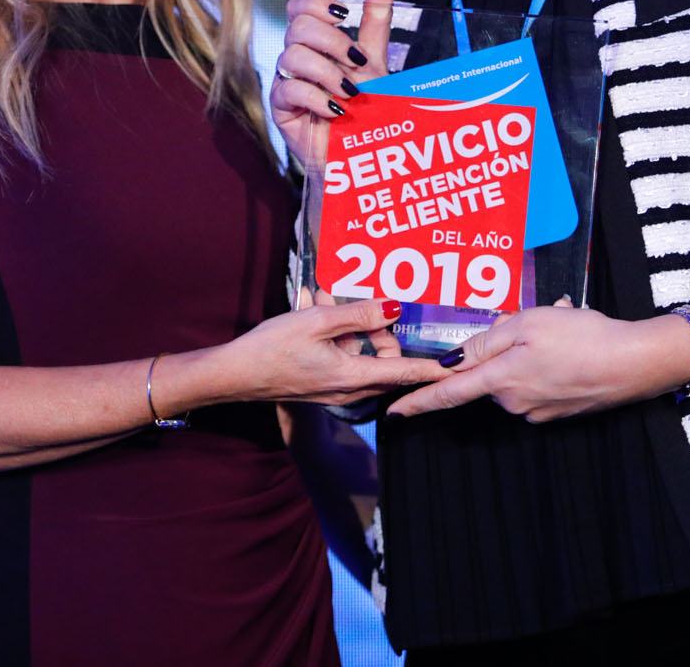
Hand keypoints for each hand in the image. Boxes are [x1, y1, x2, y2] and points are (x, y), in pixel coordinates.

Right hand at [215, 295, 443, 406]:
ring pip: (361, 354)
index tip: (456, 367)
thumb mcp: (317, 322)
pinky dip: (335, 334)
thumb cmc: (270, 350)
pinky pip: (341, 356)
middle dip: (378, 330)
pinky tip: (316, 308)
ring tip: (325, 300)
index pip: (404, 374)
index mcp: (351, 377)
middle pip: (384, 360)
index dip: (432, 369)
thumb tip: (394, 309)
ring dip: (350, 326)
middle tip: (359, 305)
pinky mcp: (320, 382)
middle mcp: (347, 389)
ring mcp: (333, 388)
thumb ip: (358, 315)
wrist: (232, 375)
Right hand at [270, 0, 394, 170]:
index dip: (317, 3)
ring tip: (350, 93)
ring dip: (328, 72)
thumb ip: (376, 20)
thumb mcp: (375, 60)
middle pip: (298, 26)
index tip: (344, 16)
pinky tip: (337, 109)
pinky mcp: (281, 109)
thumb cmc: (366, 108)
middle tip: (356, 64)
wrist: (362, 153)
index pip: (300, 6)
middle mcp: (296, 57)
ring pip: (292, 56)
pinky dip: (317, 97)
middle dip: (333, 42)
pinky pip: (289, 89)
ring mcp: (286, 82)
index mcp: (315, 41)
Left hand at [387, 302, 689, 422]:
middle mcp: (515, 403)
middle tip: (538, 323)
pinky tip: (574, 345)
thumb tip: (455, 362)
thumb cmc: (582, 337)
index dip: (419, 402)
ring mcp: (539, 411)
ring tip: (564, 328)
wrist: (636, 363)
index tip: (394, 411)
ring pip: (518, 377)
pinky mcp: (560, 412)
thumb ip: (487, 342)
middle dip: (504, 350)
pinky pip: (542, 382)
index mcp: (501, 379)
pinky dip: (550, 363)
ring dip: (530, 354)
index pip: (448, 394)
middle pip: (490, 375)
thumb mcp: (528, 324)